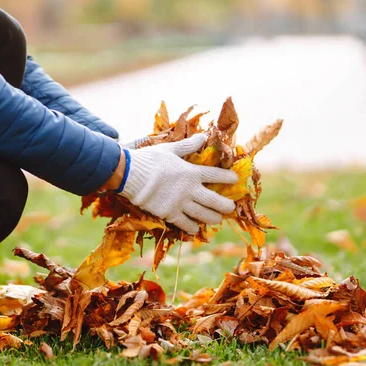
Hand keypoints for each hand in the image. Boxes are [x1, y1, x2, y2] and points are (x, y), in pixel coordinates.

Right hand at [116, 133, 237, 234]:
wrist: (130, 175)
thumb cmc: (149, 160)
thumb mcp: (169, 149)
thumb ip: (187, 146)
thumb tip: (203, 136)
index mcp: (191, 172)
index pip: (215, 175)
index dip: (227, 177)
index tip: (235, 179)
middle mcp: (189, 189)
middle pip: (214, 200)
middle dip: (226, 205)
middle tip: (231, 208)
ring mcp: (180, 203)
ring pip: (203, 214)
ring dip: (213, 218)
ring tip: (217, 219)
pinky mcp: (169, 214)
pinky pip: (185, 224)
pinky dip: (192, 228)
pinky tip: (196, 229)